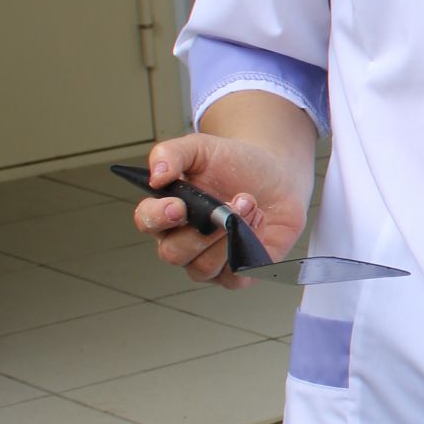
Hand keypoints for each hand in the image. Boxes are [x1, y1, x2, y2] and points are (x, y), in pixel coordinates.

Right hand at [132, 128, 313, 289]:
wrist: (276, 175)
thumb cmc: (233, 164)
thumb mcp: (201, 148)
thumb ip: (172, 153)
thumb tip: (156, 175)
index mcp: (166, 212)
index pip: (147, 222)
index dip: (157, 217)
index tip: (178, 206)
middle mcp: (182, 241)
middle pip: (173, 254)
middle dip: (202, 232)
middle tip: (227, 204)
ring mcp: (209, 261)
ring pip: (203, 267)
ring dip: (228, 236)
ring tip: (249, 205)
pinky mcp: (237, 271)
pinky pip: (234, 276)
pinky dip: (248, 248)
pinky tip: (258, 221)